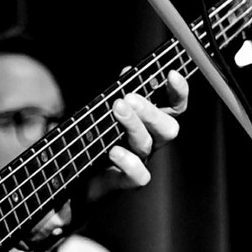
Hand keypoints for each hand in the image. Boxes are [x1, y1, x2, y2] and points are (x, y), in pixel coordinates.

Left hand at [100, 70, 187, 188]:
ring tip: (117, 108)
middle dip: (150, 111)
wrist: (74, 174)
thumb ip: (119, 91)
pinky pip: (138, 175)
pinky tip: (114, 151)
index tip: (171, 75)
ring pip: (147, 143)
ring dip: (133, 124)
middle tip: (130, 98)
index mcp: (149, 122)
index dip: (178, 92)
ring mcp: (139, 161)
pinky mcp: (125, 180)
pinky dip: (128, 162)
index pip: (174, 107)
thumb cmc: (94, 139)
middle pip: (168, 128)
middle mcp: (149, 141)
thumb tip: (128, 72)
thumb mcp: (106, 110)